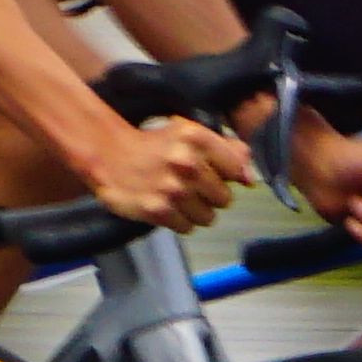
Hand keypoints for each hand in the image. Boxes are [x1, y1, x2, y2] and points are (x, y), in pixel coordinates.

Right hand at [91, 119, 251, 230]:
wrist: (110, 156)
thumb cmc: (155, 146)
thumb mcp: (190, 134)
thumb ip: (227, 150)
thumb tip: (250, 178)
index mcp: (196, 138)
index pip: (237, 169)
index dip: (227, 174)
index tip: (214, 172)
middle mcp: (186, 162)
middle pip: (225, 198)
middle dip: (211, 195)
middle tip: (191, 186)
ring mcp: (172, 189)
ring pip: (208, 217)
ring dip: (196, 211)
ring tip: (178, 196)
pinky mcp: (158, 210)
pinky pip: (187, 227)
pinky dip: (179, 221)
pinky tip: (167, 205)